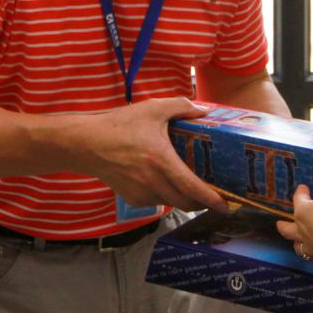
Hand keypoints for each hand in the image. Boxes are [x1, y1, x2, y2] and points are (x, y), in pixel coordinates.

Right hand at [82, 98, 227, 213]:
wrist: (86, 144)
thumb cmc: (119, 125)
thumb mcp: (152, 108)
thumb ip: (181, 106)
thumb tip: (204, 110)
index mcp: (161, 161)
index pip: (192, 188)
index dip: (211, 199)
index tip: (226, 206)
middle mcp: (152, 181)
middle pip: (186, 202)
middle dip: (202, 202)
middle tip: (214, 196)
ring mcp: (141, 193)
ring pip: (171, 203)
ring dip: (184, 200)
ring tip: (193, 189)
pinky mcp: (132, 199)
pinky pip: (157, 202)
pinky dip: (166, 197)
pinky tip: (167, 184)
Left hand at [277, 171, 312, 260]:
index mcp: (302, 212)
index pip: (298, 199)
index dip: (301, 192)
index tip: (303, 188)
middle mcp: (303, 230)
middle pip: (287, 229)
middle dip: (283, 225)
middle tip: (279, 223)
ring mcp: (312, 245)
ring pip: (299, 245)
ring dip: (297, 242)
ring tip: (297, 241)